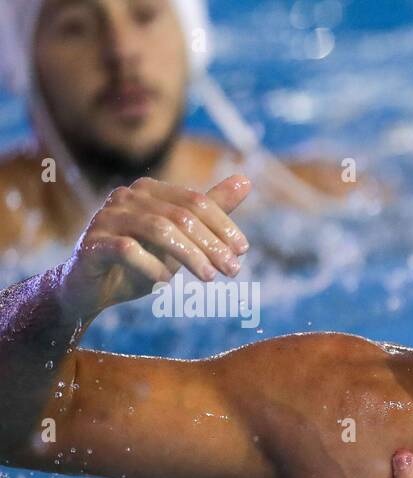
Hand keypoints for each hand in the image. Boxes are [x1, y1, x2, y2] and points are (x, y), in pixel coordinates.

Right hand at [55, 175, 251, 319]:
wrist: (91, 288)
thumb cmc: (141, 260)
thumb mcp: (182, 238)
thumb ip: (211, 211)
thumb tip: (246, 180)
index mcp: (149, 191)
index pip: (195, 202)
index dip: (223, 226)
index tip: (242, 252)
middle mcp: (126, 197)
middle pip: (180, 216)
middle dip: (211, 245)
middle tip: (233, 271)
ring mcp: (105, 218)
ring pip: (158, 230)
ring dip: (190, 256)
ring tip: (209, 278)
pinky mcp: (91, 244)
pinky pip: (127, 250)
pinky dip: (151, 266)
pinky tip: (164, 282)